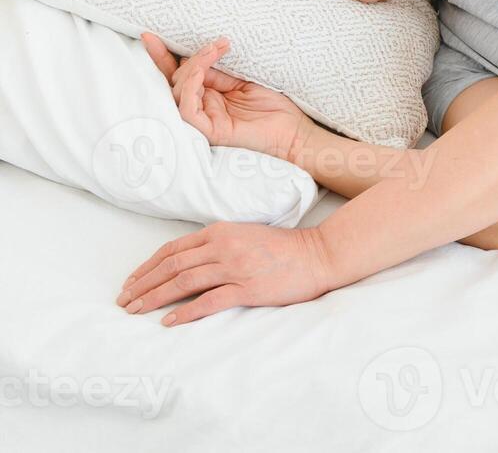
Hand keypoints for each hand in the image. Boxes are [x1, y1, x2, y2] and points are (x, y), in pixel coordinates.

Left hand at [117, 222, 338, 325]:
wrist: (317, 255)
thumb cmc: (282, 248)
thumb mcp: (244, 236)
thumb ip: (216, 244)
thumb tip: (186, 262)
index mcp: (220, 231)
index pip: (172, 250)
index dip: (146, 267)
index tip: (130, 283)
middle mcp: (223, 247)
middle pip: (171, 266)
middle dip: (143, 285)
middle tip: (124, 302)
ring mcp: (235, 267)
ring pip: (183, 282)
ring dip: (155, 298)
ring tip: (136, 311)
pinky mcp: (247, 288)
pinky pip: (208, 301)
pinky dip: (186, 313)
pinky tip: (169, 322)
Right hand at [141, 32, 308, 162]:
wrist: (295, 132)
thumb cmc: (275, 107)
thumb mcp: (244, 80)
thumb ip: (219, 71)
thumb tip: (195, 54)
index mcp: (207, 95)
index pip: (179, 74)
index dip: (163, 56)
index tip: (151, 34)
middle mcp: (202, 107)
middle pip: (176, 80)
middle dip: (188, 57)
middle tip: (214, 45)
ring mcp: (203, 120)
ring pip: (178, 92)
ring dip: (193, 68)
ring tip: (213, 52)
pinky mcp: (208, 131)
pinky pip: (187, 109)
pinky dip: (190, 88)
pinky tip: (200, 73)